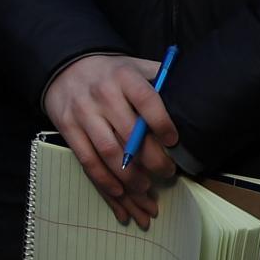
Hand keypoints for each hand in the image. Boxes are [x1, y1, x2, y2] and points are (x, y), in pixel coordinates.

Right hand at [42, 53, 177, 227]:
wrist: (66, 68)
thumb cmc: (111, 73)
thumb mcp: (136, 67)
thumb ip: (162, 80)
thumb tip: (194, 99)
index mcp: (124, 77)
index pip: (146, 100)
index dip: (162, 123)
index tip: (173, 142)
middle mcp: (102, 95)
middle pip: (130, 134)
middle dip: (152, 160)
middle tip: (167, 173)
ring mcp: (83, 113)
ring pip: (109, 152)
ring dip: (130, 177)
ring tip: (146, 189)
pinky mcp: (68, 129)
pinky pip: (87, 160)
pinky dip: (104, 181)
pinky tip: (119, 193)